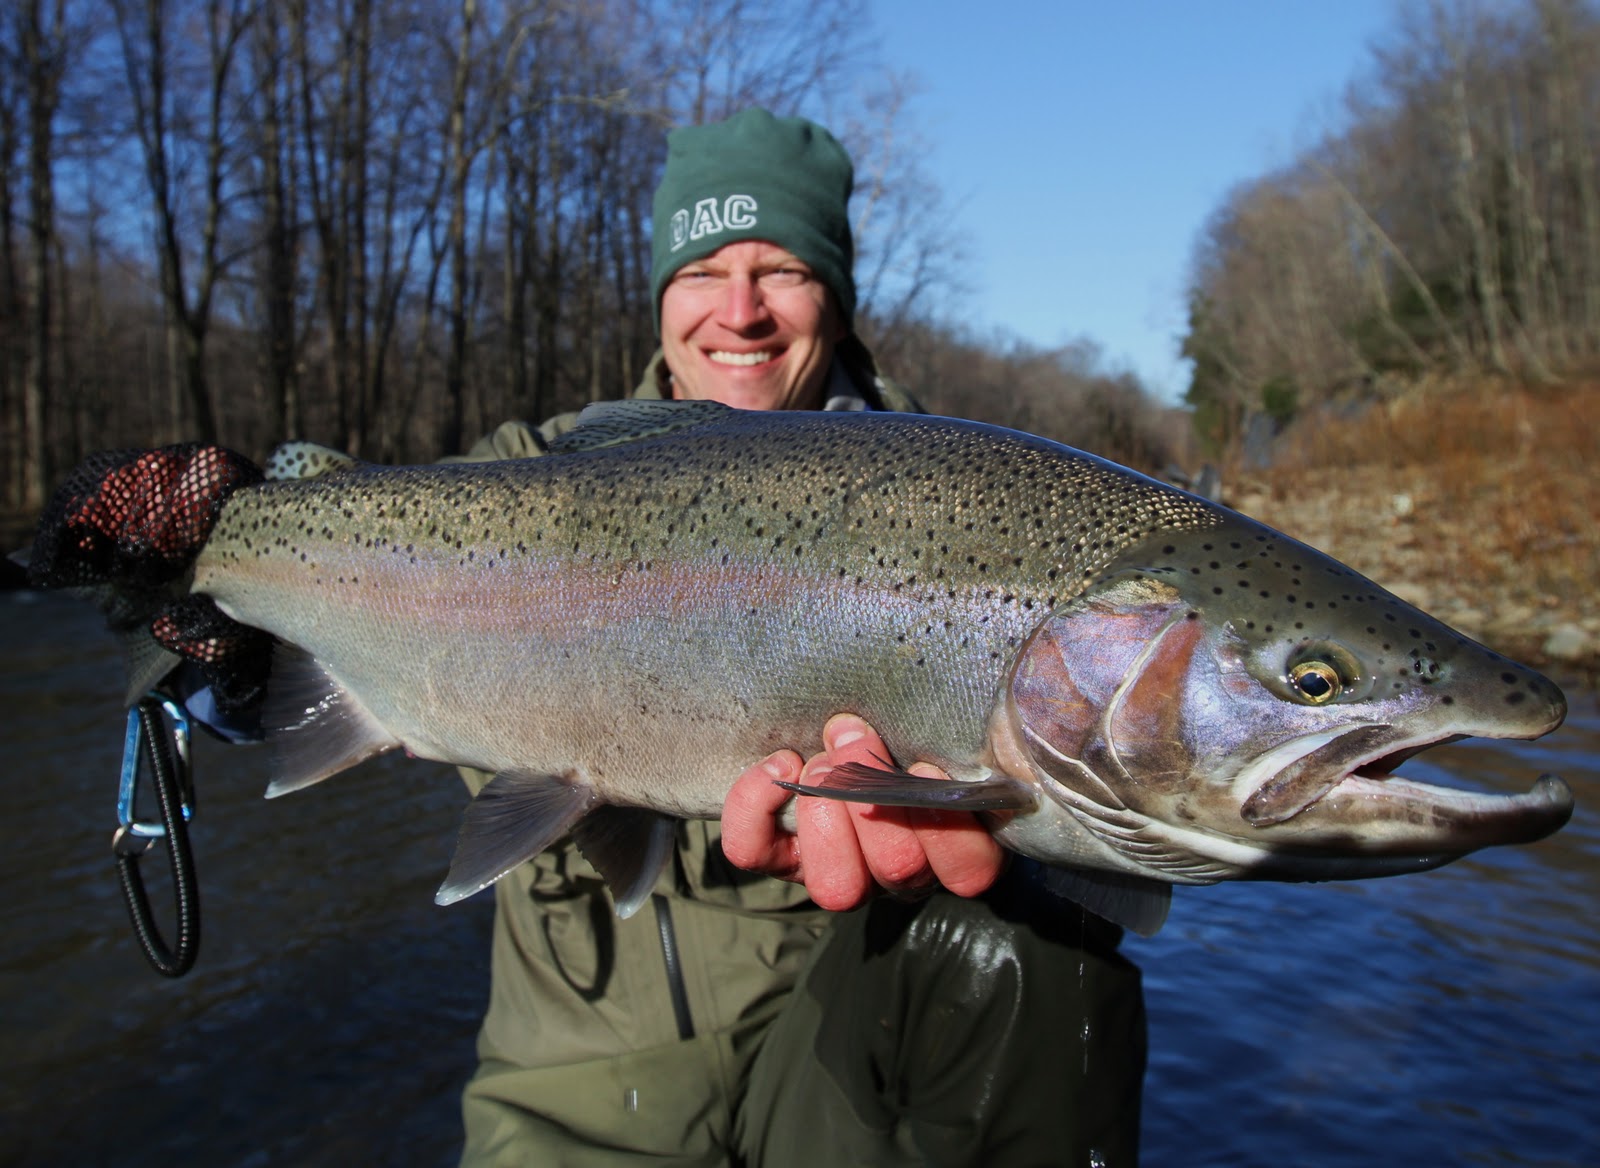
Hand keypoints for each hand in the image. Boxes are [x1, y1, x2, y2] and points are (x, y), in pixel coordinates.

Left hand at [719, 713, 1004, 909]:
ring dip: (827, 811)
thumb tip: (920, 723)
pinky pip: (754, 850)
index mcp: (948, 851)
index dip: (949, 826)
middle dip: (874, 795)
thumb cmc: (904, 742)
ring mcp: (837, 875)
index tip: (924, 765)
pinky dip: (757, 805)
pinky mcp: (779, 860)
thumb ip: (943, 740)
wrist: (842, 745)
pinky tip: (782, 761)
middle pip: (899, 867)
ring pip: (836, 885)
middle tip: (855, 741)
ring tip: (822, 761)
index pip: (969, 873)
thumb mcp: (935, 741)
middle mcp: (896, 876)